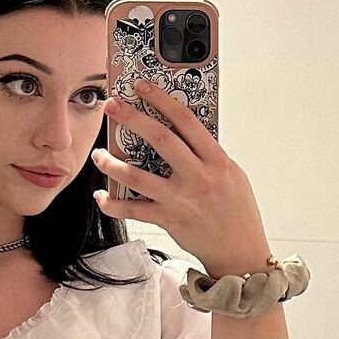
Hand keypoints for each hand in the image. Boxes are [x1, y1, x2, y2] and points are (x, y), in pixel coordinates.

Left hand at [91, 76, 271, 277]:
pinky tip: (102, 196)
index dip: (161, 99)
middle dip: (132, 118)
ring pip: (138, 176)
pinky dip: (113, 204)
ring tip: (98, 155)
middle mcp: (198, 177)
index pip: (186, 120)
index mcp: (217, 161)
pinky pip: (134, 211)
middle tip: (112, 106)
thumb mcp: (232, 175)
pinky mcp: (169, 220)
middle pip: (160, 139)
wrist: (240, 252)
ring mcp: (181, 200)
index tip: (142, 87)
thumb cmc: (237, 212)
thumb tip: (182, 133)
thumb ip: (208, 154)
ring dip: (113, 164)